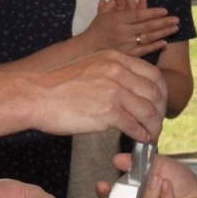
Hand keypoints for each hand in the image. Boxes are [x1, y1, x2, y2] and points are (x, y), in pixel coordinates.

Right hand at [34, 50, 166, 142]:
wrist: (35, 95)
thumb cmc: (55, 85)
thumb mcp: (89, 66)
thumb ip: (110, 73)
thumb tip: (125, 89)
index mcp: (115, 58)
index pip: (153, 73)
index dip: (160, 92)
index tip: (159, 103)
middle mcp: (118, 72)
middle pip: (155, 92)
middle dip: (160, 110)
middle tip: (157, 122)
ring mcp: (114, 91)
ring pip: (149, 111)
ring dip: (154, 126)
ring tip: (151, 134)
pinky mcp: (108, 112)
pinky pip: (135, 125)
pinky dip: (141, 135)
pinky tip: (139, 139)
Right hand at [87, 0, 178, 58]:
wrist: (87, 49)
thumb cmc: (96, 29)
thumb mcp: (102, 14)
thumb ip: (112, 4)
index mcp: (118, 19)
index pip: (138, 15)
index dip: (152, 12)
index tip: (165, 10)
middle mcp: (123, 31)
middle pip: (147, 26)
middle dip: (163, 22)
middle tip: (177, 19)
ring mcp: (125, 44)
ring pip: (148, 38)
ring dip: (163, 33)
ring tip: (174, 29)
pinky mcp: (127, 55)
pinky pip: (143, 50)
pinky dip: (154, 46)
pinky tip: (164, 43)